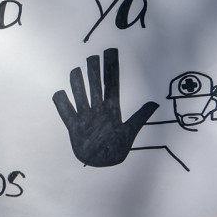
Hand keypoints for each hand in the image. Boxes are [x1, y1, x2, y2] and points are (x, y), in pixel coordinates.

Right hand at [52, 48, 158, 166]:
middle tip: (92, 56)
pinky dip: (62, 103)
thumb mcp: (130, 132)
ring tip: (76, 70)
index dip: (111, 68)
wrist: (102, 163)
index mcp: (111, 109)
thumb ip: (140, 116)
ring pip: (80, 95)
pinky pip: (66, 112)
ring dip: (78, 84)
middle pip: (95, 86)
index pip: (111, 84)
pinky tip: (60, 93)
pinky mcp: (74, 127)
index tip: (110, 53)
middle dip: (93, 72)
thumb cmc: (116, 148)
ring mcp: (85, 117)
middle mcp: (97, 109)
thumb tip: (155, 103)